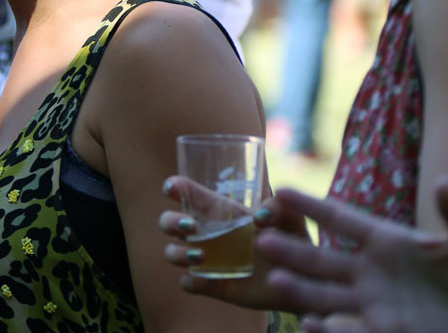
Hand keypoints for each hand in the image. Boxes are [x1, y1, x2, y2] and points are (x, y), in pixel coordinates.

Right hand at [159, 174, 309, 310]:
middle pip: (168, 222)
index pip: (188, 194)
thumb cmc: (293, 240)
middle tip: (191, 226)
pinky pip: (189, 283)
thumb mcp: (292, 218)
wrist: (304, 279)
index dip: (174, 187)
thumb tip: (260, 216)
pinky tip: (203, 281)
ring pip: (171, 252)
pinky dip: (191, 282)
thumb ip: (280, 207)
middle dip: (171, 221)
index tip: (173, 188)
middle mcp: (207, 233)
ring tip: (200, 256)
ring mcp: (207, 260)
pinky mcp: (213, 285)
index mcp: (219, 211)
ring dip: (177, 252)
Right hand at [256, 183, 447, 332]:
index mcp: (387, 241)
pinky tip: (310, 324)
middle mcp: (371, 271)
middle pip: (322, 259)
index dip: (310, 205)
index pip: (340, 219)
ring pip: (325, 295)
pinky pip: (349, 331)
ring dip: (299, 288)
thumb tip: (443, 181)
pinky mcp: (383, 331)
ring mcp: (373, 303)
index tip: (279, 190)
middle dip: (291, 251)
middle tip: (263, 241)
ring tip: (275, 280)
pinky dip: (327, 330)